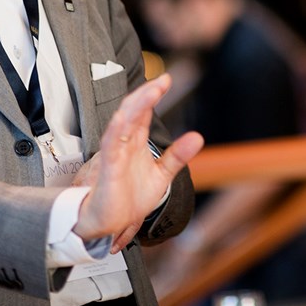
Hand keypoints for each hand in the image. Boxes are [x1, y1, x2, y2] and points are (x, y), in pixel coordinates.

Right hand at [73, 75, 203, 243]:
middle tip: (163, 81)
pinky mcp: (107, 169)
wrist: (108, 226)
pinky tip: (123, 117)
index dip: (152, 95)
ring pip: (122, 122)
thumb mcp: (161, 176)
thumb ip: (177, 156)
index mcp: (134, 143)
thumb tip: (198, 136)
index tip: (166, 79)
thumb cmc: (128, 199)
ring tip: (152, 91)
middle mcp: (124, 144)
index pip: (143, 113)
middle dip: (146, 95)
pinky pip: (110, 145)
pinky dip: (116, 130)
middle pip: (132, 111)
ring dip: (136, 106)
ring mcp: (114, 154)